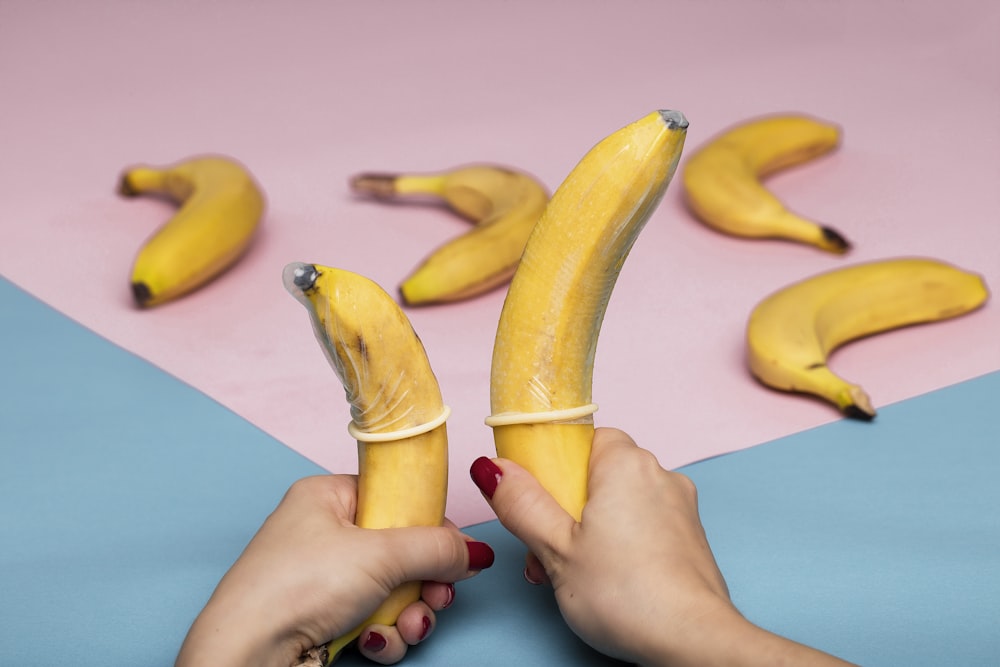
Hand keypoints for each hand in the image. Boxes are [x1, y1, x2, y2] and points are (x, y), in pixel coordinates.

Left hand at [176, 474, 494, 666]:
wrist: (250, 655)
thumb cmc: (296, 587)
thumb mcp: (380, 555)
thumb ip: (437, 548)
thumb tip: (474, 551)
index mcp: (327, 496)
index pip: (395, 497)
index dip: (428, 524)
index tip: (452, 550)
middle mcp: (323, 534)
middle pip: (401, 550)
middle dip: (424, 581)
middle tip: (436, 594)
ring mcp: (322, 579)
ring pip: (392, 590)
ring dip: (408, 613)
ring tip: (407, 625)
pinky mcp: (322, 618)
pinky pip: (373, 618)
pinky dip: (383, 634)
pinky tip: (373, 642)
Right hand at [472, 427, 853, 666]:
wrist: (692, 642)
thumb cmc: (627, 594)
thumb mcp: (554, 548)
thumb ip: (520, 503)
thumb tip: (491, 469)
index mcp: (626, 462)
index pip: (582, 438)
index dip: (553, 466)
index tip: (534, 498)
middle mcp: (659, 474)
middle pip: (597, 474)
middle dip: (565, 509)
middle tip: (544, 548)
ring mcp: (680, 507)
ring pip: (620, 503)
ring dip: (589, 530)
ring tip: (570, 573)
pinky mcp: (690, 538)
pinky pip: (644, 525)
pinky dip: (620, 544)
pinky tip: (606, 579)